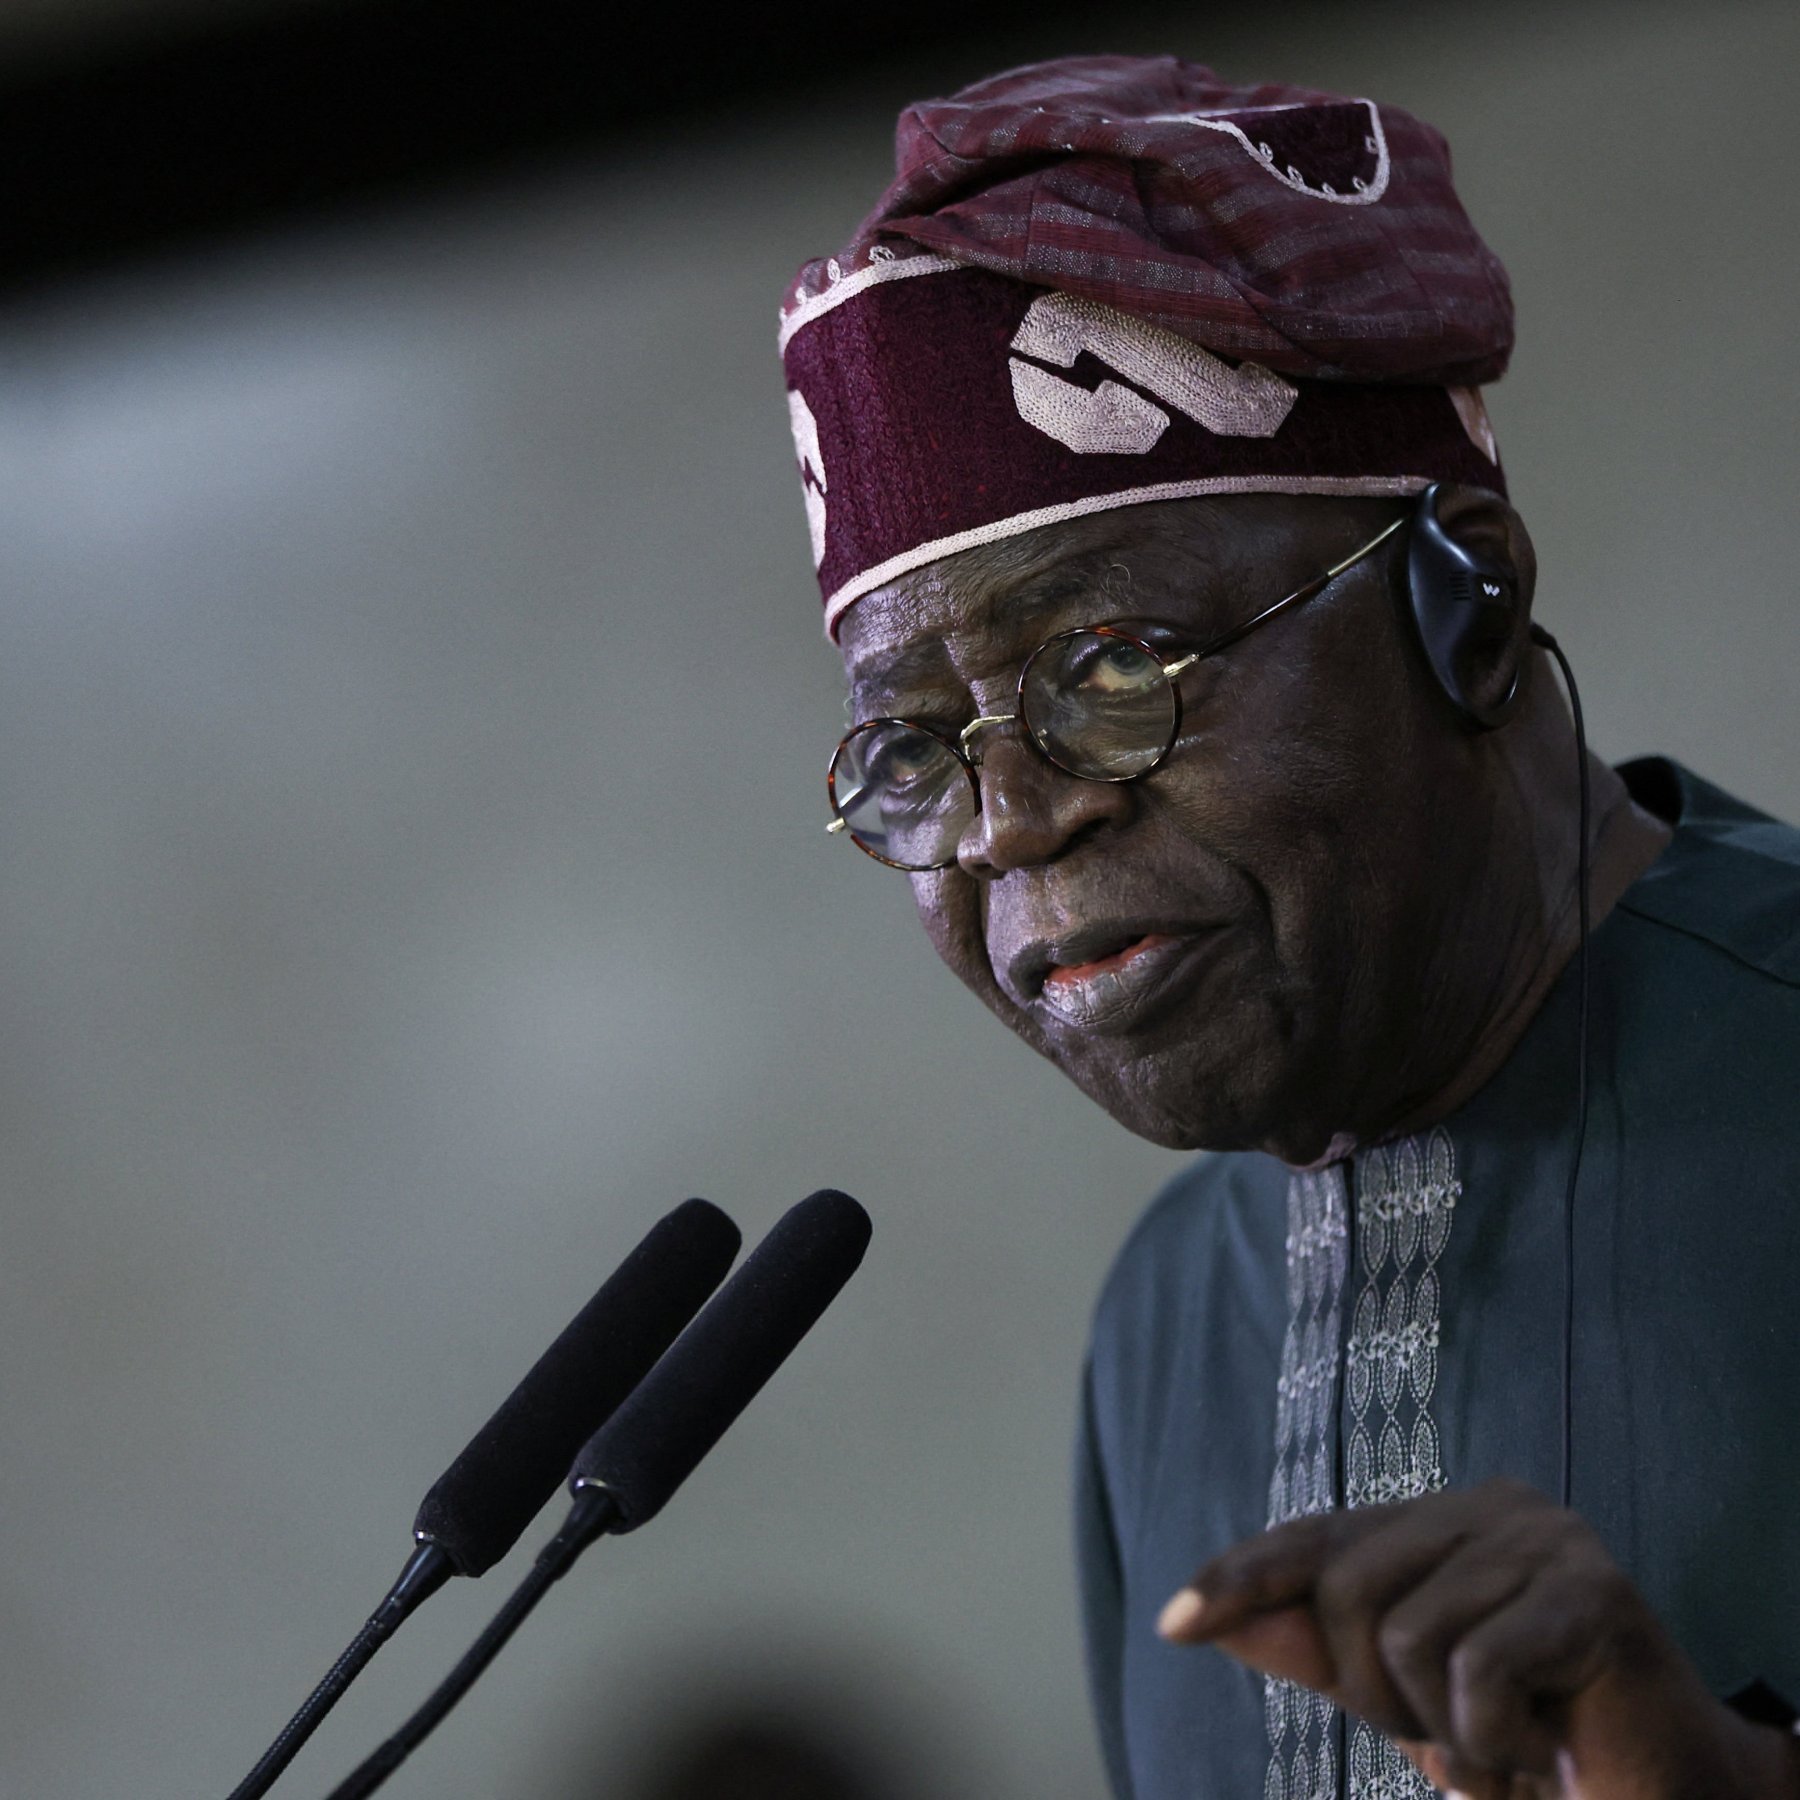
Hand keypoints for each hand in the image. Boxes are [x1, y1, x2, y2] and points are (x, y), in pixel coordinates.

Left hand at [1156, 1479, 1799, 1798]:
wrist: (1663, 1791)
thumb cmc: (1523, 1734)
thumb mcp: (1402, 1694)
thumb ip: (1314, 1649)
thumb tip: (1209, 1618)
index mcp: (1440, 1518)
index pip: (1316, 1536)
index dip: (1241, 1578)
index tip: (1175, 1624)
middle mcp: (1489, 1504)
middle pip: (1347, 1588)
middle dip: (1375, 1693)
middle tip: (1448, 1738)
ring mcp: (1545, 1536)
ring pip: (1406, 1634)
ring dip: (1444, 1727)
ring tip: (1503, 1742)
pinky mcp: (1590, 1589)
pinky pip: (1476, 1668)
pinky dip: (1494, 1740)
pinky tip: (1543, 1749)